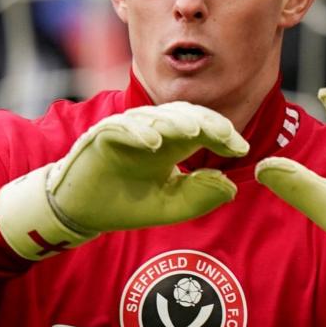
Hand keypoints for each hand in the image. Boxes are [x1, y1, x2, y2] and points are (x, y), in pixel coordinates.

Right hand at [0, 102, 247, 259]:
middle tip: (225, 134)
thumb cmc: (127, 204)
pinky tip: (153, 143)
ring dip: (174, 122)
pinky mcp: (100, 137)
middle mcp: (153, 132)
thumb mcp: (170, 206)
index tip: (242, 149)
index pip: (202, 129)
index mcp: (172, 144)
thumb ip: (199, 197)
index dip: (223, 134)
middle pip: (183, 115)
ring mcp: (127, 131)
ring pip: (154, 116)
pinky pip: (120, 127)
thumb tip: (230, 186)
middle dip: (206, 122)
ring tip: (193, 132)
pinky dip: (137, 132)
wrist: (83, 212)